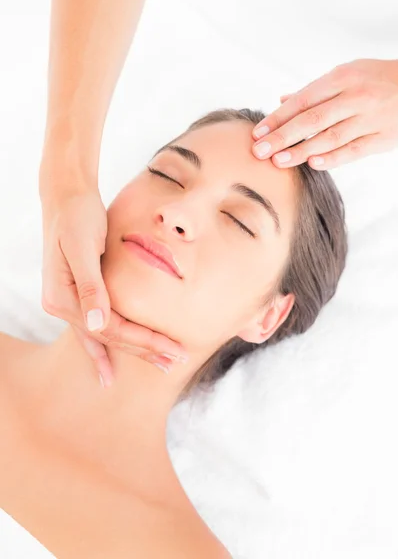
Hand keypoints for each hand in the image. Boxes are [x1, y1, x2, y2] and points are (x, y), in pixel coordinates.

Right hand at [39, 169, 187, 387]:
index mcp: (61, 297)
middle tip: (173, 362)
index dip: (141, 341)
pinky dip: (108, 343)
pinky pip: (96, 326)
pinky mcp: (79, 294)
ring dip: (131, 350)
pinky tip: (111, 364)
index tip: (171, 349)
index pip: (108, 329)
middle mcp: (61, 305)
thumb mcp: (83, 247)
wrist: (66, 194)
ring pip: (104, 335)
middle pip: (108, 336)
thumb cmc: (77, 215)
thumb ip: (90, 286)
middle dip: (142, 350)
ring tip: (157, 364)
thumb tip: (96, 324)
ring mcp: (68, 301)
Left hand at [251, 58, 397, 168]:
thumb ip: (315, 91)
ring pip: (330, 137)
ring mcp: (370, 118)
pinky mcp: (383, 137)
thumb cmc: (378, 80)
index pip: (303, 101)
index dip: (278, 118)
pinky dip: (333, 158)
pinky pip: (354, 150)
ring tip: (279, 161)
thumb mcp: (348, 74)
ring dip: (301, 151)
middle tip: (259, 151)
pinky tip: (313, 164)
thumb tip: (282, 101)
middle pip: (312, 120)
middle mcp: (355, 97)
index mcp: (343, 77)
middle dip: (282, 137)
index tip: (257, 133)